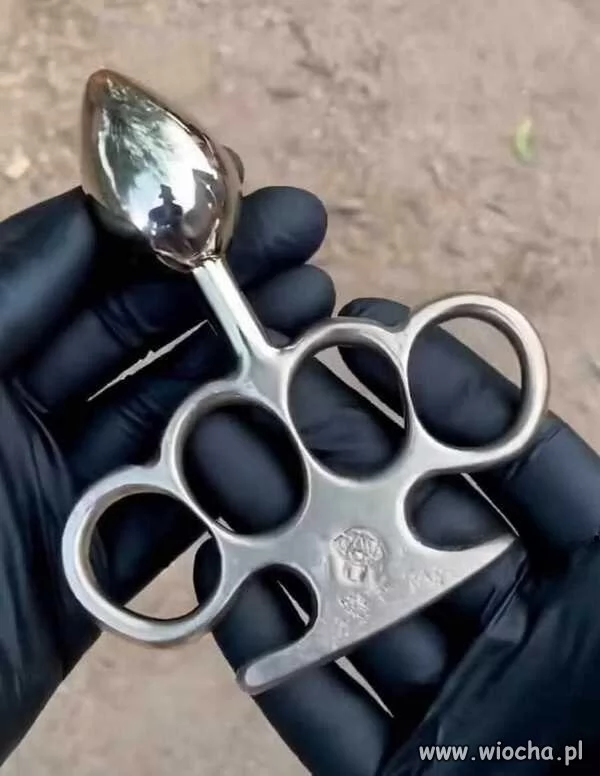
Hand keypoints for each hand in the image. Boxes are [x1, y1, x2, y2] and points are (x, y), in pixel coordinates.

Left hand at [0, 184, 332, 763]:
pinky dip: (239, 464)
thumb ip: (0, 296)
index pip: (71, 272)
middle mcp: (17, 418)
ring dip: (242, 360)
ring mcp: (65, 491)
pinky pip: (180, 509)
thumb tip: (84, 221)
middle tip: (299, 234)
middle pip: (134, 332)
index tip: (224, 188)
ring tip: (315, 305)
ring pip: (170, 411)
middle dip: (218, 278)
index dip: (150, 226)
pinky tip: (292, 413)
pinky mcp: (99, 568)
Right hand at [192, 298, 599, 773]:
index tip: (374, 330)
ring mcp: (454, 710)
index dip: (441, 395)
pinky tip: (227, 588)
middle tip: (261, 383)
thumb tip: (508, 414)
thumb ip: (580, 497)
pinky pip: (327, 717)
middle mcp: (515, 634)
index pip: (506, 465)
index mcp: (585, 585)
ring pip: (356, 605)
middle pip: (408, 524)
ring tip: (219, 463)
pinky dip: (276, 657)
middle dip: (333, 448)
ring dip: (281, 536)